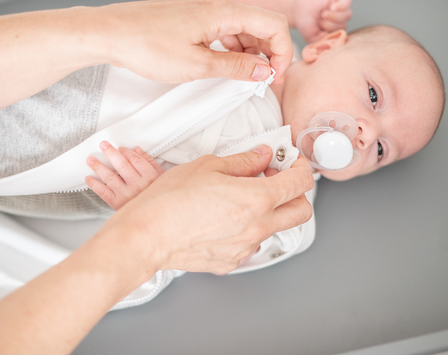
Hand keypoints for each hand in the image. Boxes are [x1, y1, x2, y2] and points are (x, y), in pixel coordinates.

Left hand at [85, 141, 164, 209]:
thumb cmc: (157, 195)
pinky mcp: (117, 204)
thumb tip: (136, 149)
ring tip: (90, 160)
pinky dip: (94, 184)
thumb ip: (149, 162)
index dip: (126, 152)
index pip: (135, 160)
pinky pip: (103, 192)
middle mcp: (138, 186)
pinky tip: (89, 178)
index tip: (120, 148)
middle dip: (111, 153)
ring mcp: (126, 195)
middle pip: (122, 165)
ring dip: (98, 167)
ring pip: (110, 177)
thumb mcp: (160, 178)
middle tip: (103, 144)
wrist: (153, 217)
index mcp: (150, 177)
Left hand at [101, 0, 292, 84]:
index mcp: (224, 12)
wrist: (111, 34)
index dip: (283, 52)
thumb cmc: (146, 45)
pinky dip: (233, 50)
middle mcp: (218, 8)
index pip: (273, 25)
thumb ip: (235, 68)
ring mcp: (206, 13)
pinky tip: (228, 66)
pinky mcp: (194, 21)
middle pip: (261, 26)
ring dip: (252, 54)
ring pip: (243, 30)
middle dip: (270, 53)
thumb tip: (263, 71)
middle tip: (265, 81)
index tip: (276, 77)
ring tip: (246, 78)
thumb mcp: (197, 65)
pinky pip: (225, 32)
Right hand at [101, 145, 313, 273]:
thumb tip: (262, 156)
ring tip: (239, 199)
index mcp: (257, 200)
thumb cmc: (170, 201)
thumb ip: (243, 161)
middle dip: (296, 194)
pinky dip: (245, 229)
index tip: (291, 163)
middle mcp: (257, 227)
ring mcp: (245, 247)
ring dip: (267, 212)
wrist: (146, 235)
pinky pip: (249, 244)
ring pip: (274, 228)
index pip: (300, 183)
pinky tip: (223, 219)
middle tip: (275, 181)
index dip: (300, 167)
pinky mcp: (231, 261)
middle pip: (301, 212)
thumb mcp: (208, 166)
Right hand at [292, 0, 351, 42]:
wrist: (298, 11)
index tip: (320, 31)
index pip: (341, 36)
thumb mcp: (312, 38)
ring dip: (334, 16)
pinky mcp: (338, 0)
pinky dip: (341, 6)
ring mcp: (340, 10)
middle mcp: (339, 21)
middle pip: (344, 25)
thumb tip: (335, 39)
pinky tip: (333, 8)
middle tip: (320, 21)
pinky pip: (347, 2)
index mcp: (334, 31)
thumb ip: (323, 41)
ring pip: (347, 15)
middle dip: (330, 25)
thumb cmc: (305, 24)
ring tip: (323, 14)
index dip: (331, 34)